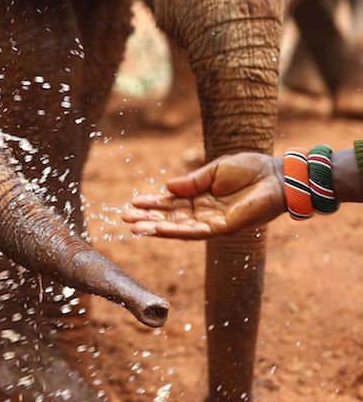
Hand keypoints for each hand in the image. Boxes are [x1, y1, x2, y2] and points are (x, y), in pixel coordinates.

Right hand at [122, 153, 285, 238]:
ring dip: (156, 227)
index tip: (133, 202)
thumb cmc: (250, 170)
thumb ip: (191, 181)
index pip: (172, 203)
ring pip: (179, 228)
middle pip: (171, 218)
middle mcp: (205, 212)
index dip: (153, 203)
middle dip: (148, 218)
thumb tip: (166, 186)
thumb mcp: (214, 170)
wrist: (277, 177)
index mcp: (202, 197)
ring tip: (134, 227)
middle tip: (125, 218)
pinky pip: (195, 232)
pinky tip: (158, 228)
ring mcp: (213, 222)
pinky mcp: (223, 228)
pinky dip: (175, 231)